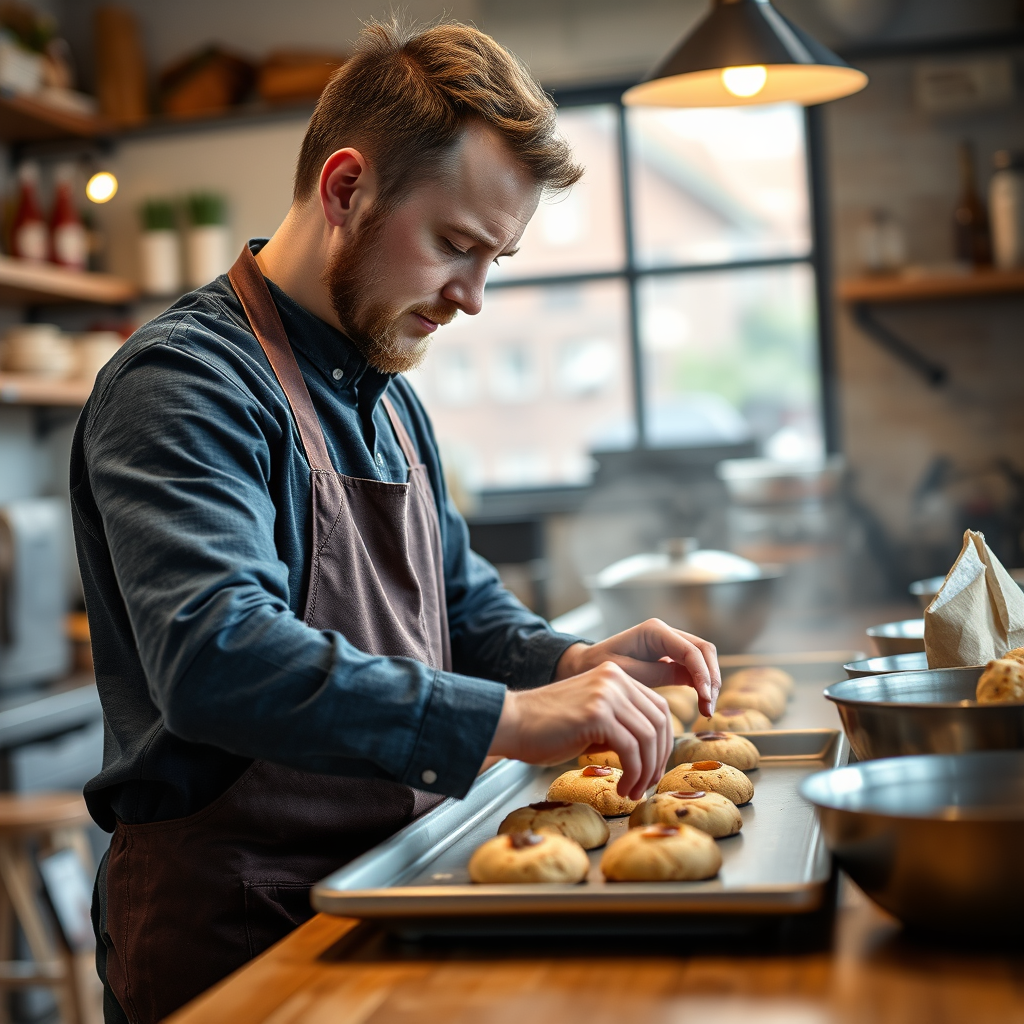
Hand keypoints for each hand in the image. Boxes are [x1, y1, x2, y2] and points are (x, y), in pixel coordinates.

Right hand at [487, 662, 673, 799]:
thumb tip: (649, 751)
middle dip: (659, 759)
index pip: (658, 708)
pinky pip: (631, 750)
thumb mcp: (591, 718)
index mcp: (615, 677)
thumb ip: (618, 725)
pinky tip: (622, 787)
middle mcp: (615, 679)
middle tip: (647, 785)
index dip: (663, 742)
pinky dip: (633, 774)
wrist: (511, 723)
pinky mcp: (597, 714)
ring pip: (649, 738)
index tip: (653, 768)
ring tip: (633, 791)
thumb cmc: (545, 728)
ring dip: (646, 771)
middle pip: (660, 722)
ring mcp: (607, 694)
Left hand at [554, 618, 720, 717]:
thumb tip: (694, 682)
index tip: (704, 699)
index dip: (702, 675)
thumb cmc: (599, 667)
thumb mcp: (627, 673)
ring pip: (703, 658)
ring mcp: (670, 643)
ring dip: (710, 682)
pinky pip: (694, 667)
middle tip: (708, 708)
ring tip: (706, 710)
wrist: (585, 666)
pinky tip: (701, 704)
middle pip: (704, 650)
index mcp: (654, 631)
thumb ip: (658, 674)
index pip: (690, 650)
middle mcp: (666, 632)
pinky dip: (701, 684)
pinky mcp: (671, 656)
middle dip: (712, 678)